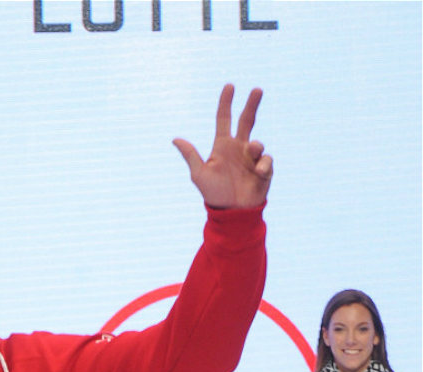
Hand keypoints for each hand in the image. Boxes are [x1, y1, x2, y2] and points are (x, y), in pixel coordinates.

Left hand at [173, 85, 272, 208]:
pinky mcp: (264, 169)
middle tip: (257, 89)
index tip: (229, 86)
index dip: (226, 103)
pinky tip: (258, 173)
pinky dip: (263, 164)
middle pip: (246, 120)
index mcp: (222, 146)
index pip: (224, 119)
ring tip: (252, 150)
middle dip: (252, 104)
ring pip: (257, 142)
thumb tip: (175, 139)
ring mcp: (252, 158)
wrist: (231, 214)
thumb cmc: (213, 194)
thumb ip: (191, 156)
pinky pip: (266, 160)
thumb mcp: (199, 174)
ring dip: (255, 144)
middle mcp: (238, 148)